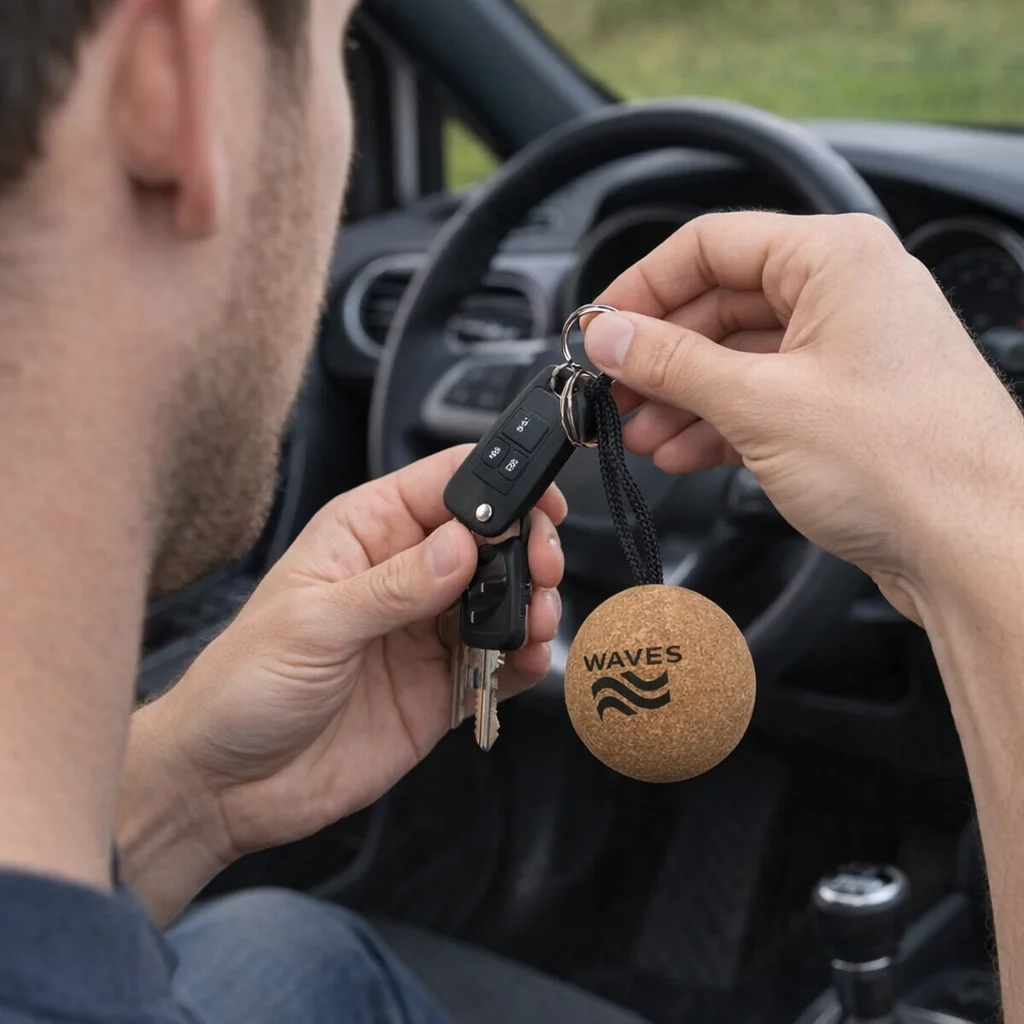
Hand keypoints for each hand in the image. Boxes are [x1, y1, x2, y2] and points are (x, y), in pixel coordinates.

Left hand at [134, 447, 565, 866]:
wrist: (228, 786)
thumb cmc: (243, 686)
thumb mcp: (313, 624)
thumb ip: (393, 586)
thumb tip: (461, 546)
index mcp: (365, 534)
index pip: (445, 485)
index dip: (497, 485)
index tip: (536, 506)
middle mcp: (403, 575)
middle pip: (488, 538)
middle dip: (526, 546)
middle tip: (540, 569)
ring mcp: (425, 631)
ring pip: (503, 596)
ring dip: (532, 601)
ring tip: (536, 618)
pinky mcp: (441, 684)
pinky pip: (498, 660)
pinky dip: (523, 656)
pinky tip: (525, 658)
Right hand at [583, 211, 1023, 619]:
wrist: (977, 544)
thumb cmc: (906, 461)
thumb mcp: (759, 402)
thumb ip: (672, 363)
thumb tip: (611, 336)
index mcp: (835, 259)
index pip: (711, 245)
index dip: (643, 287)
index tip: (600, 329)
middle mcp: (845, 294)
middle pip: (719, 305)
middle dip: (658, 355)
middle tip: (610, 390)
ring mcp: (846, 353)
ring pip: (737, 358)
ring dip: (681, 397)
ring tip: (636, 431)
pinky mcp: (844, 406)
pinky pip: (761, 398)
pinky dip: (717, 424)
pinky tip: (679, 452)